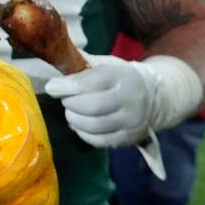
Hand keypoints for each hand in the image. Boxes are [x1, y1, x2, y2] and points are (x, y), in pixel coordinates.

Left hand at [44, 54, 199, 147]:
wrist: (151, 97)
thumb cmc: (117, 78)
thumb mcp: (104, 64)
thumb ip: (80, 65)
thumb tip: (55, 71)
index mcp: (123, 76)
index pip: (92, 82)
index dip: (68, 85)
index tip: (52, 86)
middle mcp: (131, 100)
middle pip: (91, 107)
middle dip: (70, 103)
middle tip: (65, 99)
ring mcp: (131, 122)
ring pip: (93, 126)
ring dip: (74, 118)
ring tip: (72, 110)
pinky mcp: (127, 139)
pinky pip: (97, 140)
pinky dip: (82, 132)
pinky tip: (81, 123)